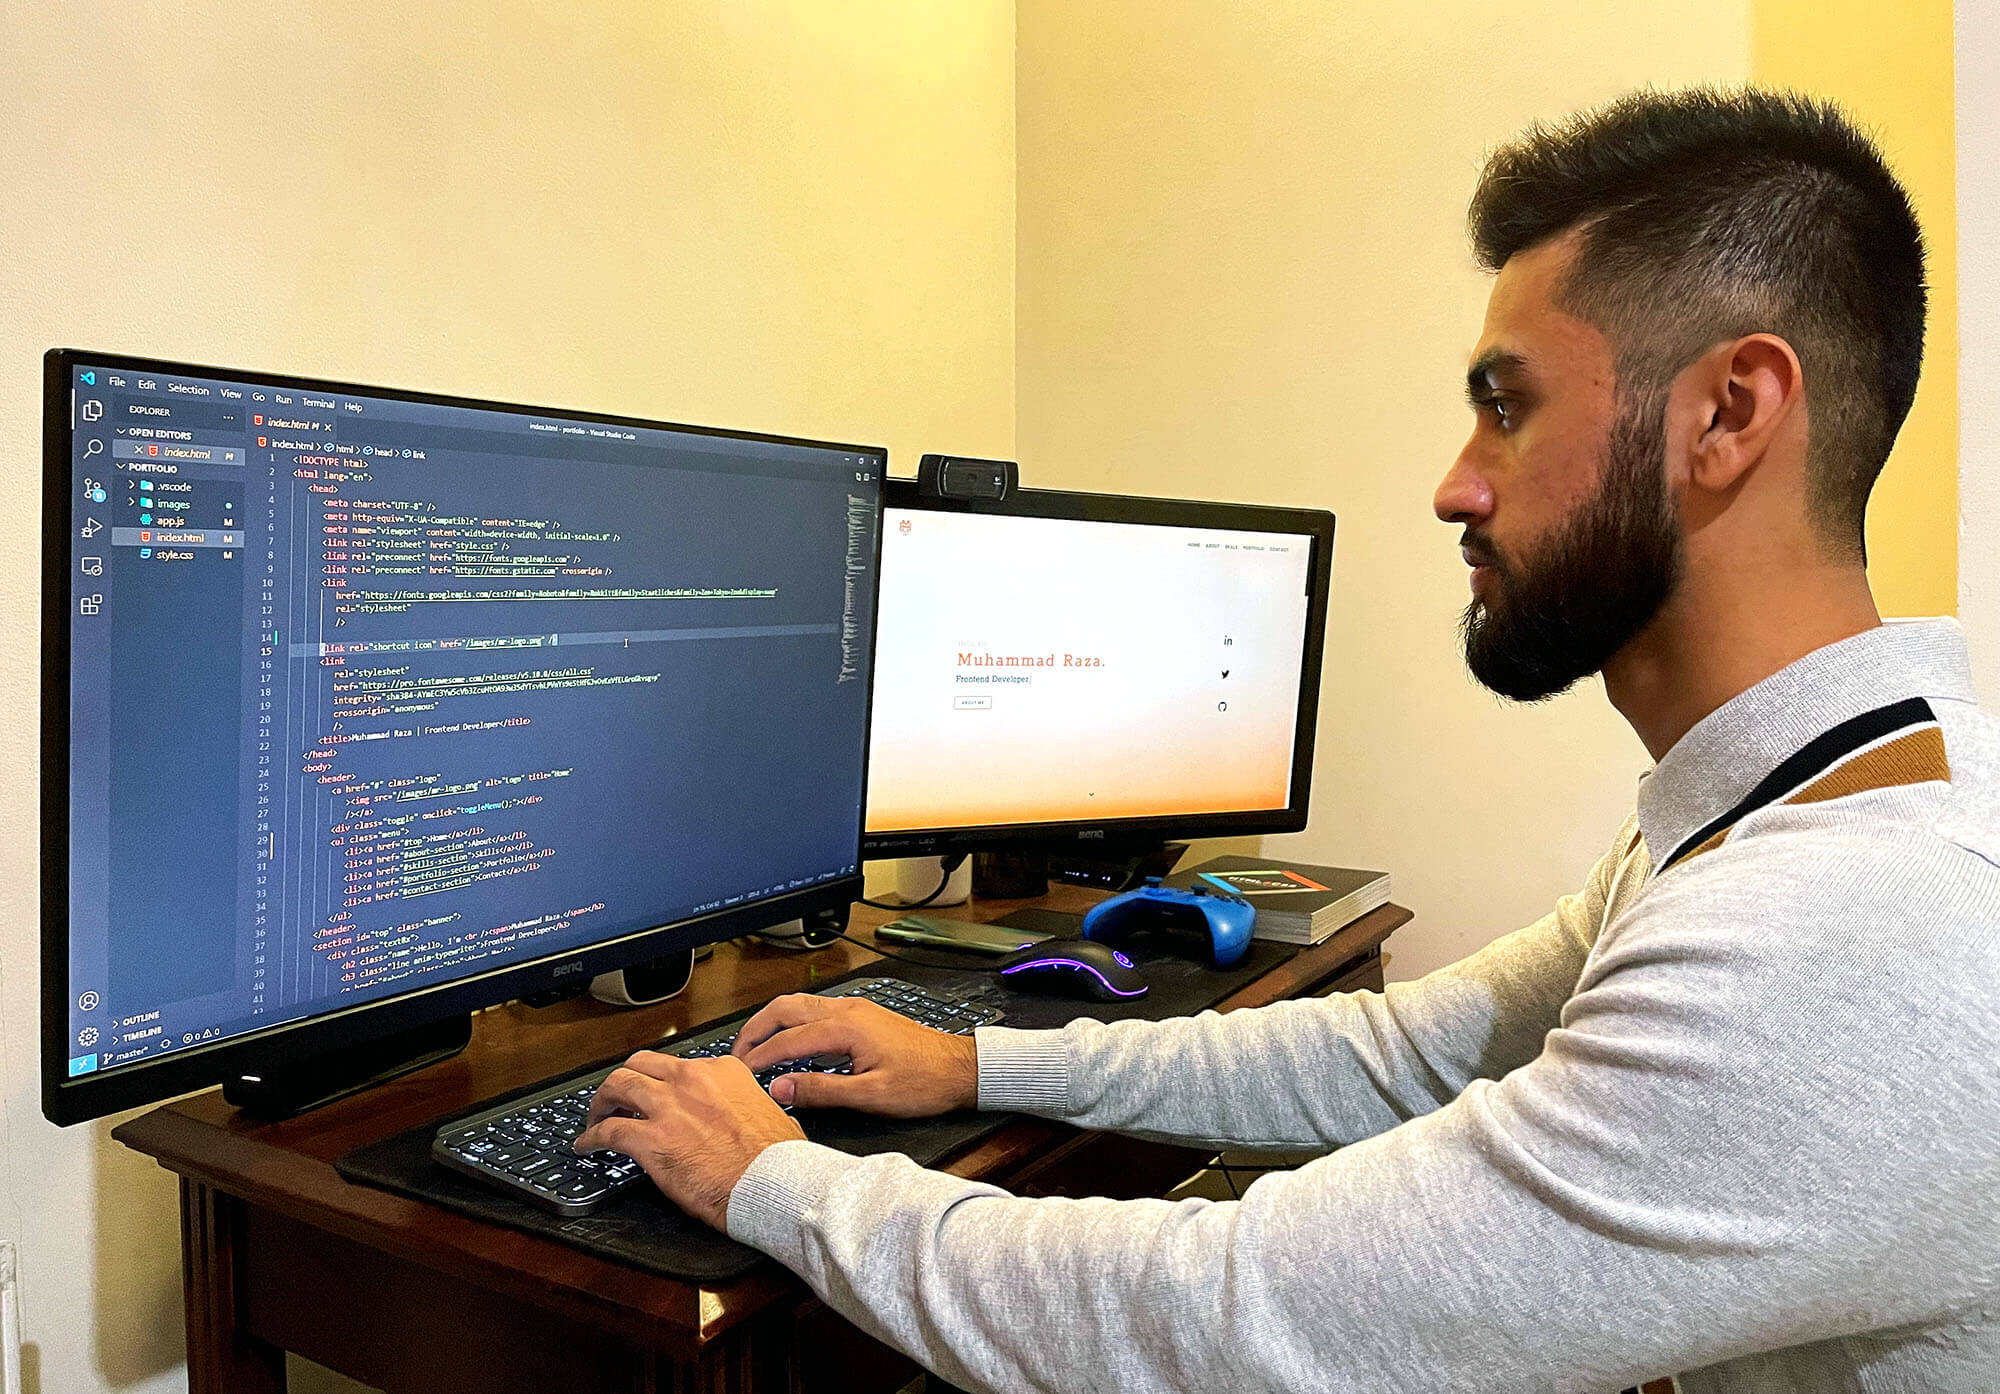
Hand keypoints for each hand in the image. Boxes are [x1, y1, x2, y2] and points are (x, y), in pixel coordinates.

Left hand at [572, 1050, 804, 1229]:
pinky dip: (591, 1138)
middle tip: (617, 1098)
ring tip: (596, 1117)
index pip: (677, 1065)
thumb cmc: (778, 1158)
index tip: (656, 1094)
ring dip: (601, 1102)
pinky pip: (607, 1132)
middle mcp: (691, 1080)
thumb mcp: (768, 1110)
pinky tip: (586, 1146)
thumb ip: (747, 1103)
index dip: (661, 1081)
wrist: (774, 1183)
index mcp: (721, 1071)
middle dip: (624, 1080)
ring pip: (617, 1086)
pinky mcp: (650, 1140)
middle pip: (640, 1065)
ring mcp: (668, 1107)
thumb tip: (749, 1113)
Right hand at [732, 992, 978, 1116]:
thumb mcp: (871, 1096)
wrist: (961, 1069)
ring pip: (800, 1004)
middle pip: (786, 1008)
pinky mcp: (863, 1014)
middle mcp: (849, 1010)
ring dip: (773, 1022)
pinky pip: (816, 1009)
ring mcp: (856, 1009)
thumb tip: (781, 1088)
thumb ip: (822, 1091)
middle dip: (756, 1029)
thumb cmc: (925, 1083)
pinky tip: (790, 1042)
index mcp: (847, 1027)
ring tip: (755, 1047)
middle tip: (736, 1054)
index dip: (759, 1057)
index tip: (739, 1074)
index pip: (787, 1038)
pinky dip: (793, 1021)